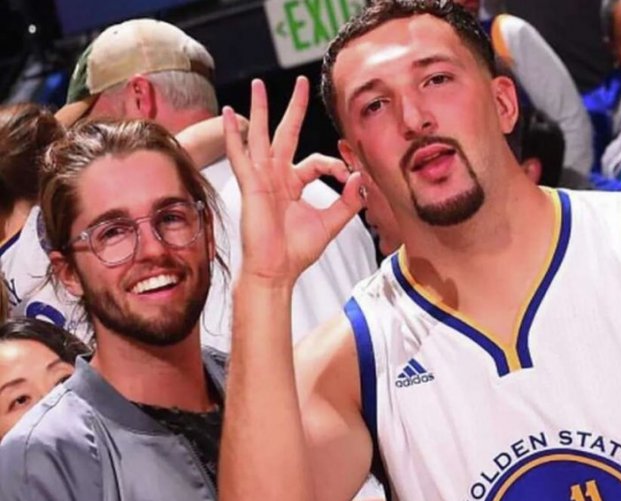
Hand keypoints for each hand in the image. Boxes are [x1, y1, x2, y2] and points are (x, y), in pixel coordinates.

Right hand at [223, 77, 363, 284]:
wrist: (277, 271)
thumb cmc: (297, 251)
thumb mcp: (332, 222)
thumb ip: (349, 200)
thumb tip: (363, 178)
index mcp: (293, 184)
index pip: (317, 161)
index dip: (336, 165)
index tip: (350, 176)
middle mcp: (276, 177)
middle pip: (287, 134)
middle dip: (294, 108)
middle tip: (300, 81)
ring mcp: (261, 178)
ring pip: (261, 136)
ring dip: (261, 109)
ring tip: (257, 85)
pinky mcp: (251, 185)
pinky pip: (241, 155)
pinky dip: (235, 134)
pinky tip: (229, 114)